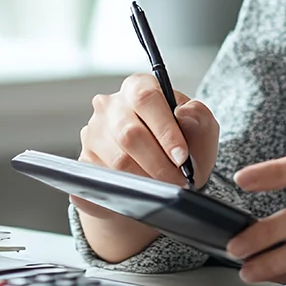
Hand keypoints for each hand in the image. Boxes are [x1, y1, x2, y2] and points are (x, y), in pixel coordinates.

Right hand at [72, 74, 219, 262]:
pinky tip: (142, 198)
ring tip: (166, 190)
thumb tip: (185, 114)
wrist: (157, 176)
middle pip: (129, 134)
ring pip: (117, 161)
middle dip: (159, 164)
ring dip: (146, 180)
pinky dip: (126, 193)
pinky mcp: (85, 162)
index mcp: (138, 88)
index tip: (182, 158)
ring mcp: (93, 134)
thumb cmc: (180, 146)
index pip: (146, 100)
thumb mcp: (200, 130)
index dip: (166, 130)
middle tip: (178, 182)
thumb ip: (199, 118)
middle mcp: (110, 106)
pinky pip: (102, 181)